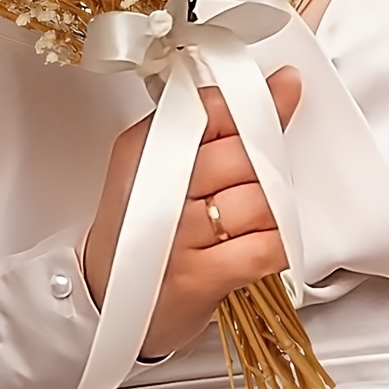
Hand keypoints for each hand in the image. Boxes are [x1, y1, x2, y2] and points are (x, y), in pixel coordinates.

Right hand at [83, 65, 301, 356]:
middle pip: (244, 155)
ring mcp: (177, 234)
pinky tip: (259, 248)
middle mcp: (157, 186)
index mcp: (144, 147)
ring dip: (271, 214)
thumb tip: (283, 85)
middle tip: (255, 189)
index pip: (215, 107)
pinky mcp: (197, 276)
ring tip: (250, 224)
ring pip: (260, 201)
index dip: (252, 115)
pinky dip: (276, 248)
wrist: (105, 304)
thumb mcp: (163, 167)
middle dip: (265, 172)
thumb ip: (218, 127)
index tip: (266, 122)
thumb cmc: (143, 235)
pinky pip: (264, 247)